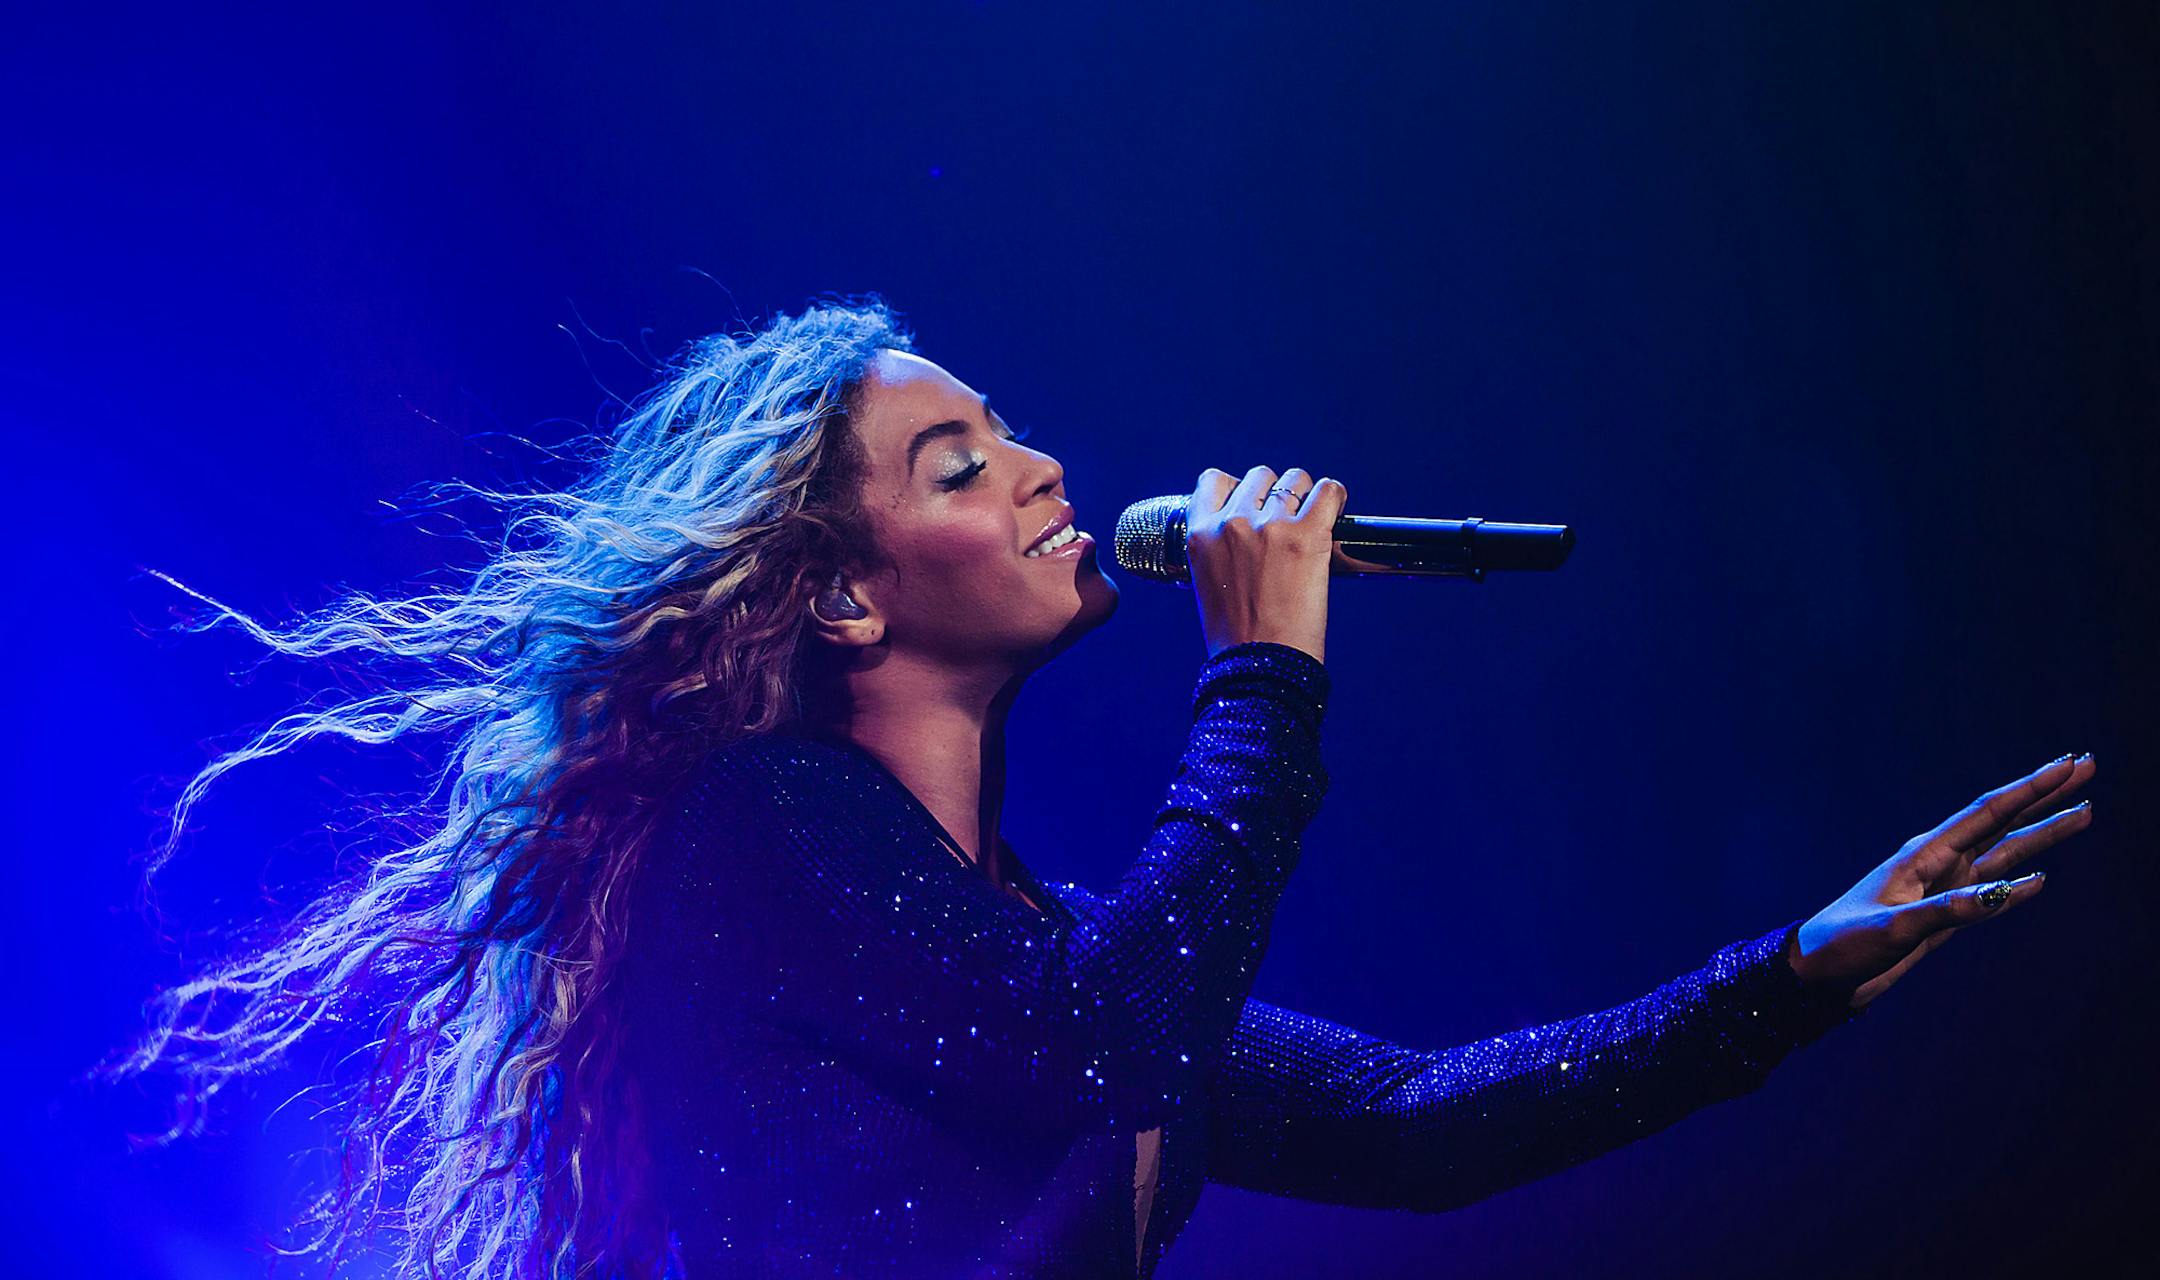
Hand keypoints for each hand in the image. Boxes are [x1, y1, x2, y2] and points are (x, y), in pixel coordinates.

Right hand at [1186, 465, 1348, 664]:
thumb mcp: (1209, 583)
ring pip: (1295, 480)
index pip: (1214, 481)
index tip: (1252, 504)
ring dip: (1305, 496)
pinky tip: (1335, 513)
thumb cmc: (1238, 637)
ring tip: (1311, 522)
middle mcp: (1232, 523)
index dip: (1237, 489)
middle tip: (1287, 523)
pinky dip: (1335, 498)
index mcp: (1200, 535)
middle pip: (1260, 476)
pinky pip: (1329, 491)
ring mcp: (1271, 526)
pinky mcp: (1308, 534)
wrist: (1262, 666)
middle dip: (1275, 494)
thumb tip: (1246, 530)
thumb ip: (1220, 549)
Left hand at [1790, 752, 2095, 1008]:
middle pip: (2002, 822)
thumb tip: (2005, 893)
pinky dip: (2018, 885)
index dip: (2029, 789)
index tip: (2067, 765)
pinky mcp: (1941, 915)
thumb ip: (1947, 910)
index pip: (1987, 813)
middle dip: (2045, 797)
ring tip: (2082, 812)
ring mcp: (1941, 888)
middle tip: (2086, 768)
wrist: (1818, 976)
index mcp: (1922, 854)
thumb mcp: (1894, 928)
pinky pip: (1989, 893)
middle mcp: (1936, 863)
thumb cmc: (1843, 944)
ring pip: (2003, 855)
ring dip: (2041, 834)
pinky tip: (2041, 879)